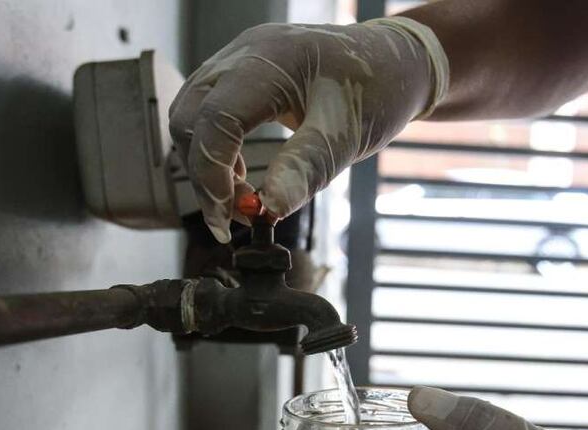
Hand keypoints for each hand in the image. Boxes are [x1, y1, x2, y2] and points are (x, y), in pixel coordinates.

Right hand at [168, 18, 448, 241]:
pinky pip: (209, 112)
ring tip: (244, 201)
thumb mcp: (346, 134)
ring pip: (193, 116)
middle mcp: (244, 53)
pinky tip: (244, 176)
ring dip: (207, 164)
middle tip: (235, 218)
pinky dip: (217, 150)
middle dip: (204, 174)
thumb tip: (268, 212)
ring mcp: (239, 60)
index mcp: (269, 59)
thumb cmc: (379, 89)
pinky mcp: (243, 75)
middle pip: (190, 117)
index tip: (233, 215)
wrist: (398, 62)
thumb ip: (304, 170)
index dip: (212, 172)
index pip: (214, 118)